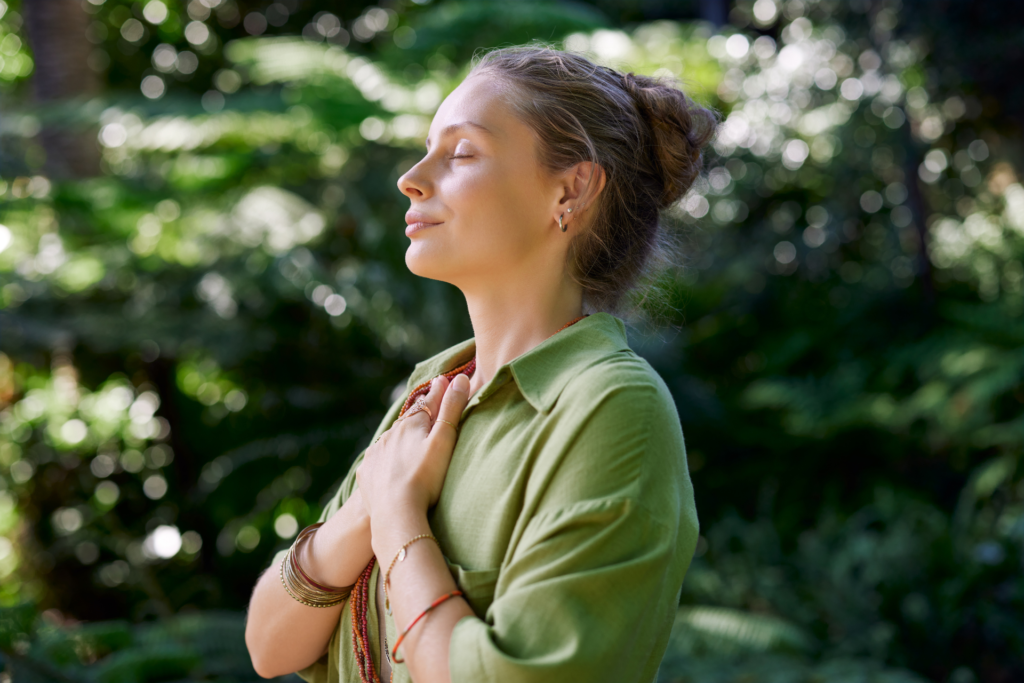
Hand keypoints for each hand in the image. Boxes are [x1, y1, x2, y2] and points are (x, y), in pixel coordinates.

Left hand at [356, 373, 470, 518]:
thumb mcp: (444, 440)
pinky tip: (391, 467)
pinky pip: (378, 461)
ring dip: (401, 438)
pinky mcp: (367, 472)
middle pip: (408, 421)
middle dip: (419, 416)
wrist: (396, 512)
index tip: (443, 381)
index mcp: (411, 423)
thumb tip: (459, 378)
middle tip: (428, 411)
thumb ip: (452, 408)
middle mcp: (390, 434)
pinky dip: (387, 460)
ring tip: (410, 442)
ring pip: (392, 440)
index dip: (438, 393)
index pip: (428, 402)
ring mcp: (376, 453)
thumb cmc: (426, 477)